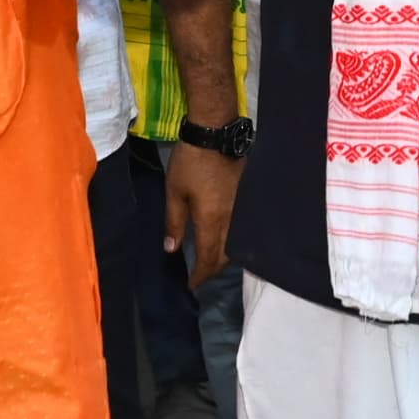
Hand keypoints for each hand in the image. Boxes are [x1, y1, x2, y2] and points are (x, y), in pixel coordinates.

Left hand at [166, 143, 241, 283]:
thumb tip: (171, 250)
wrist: (216, 134)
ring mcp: (242, 208)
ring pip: (237, 243)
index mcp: (212, 220)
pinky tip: (225, 238)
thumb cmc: (191, 162)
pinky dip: (233, 241)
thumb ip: (173, 223)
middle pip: (226, 255)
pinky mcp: (247, 199)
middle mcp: (231, 219)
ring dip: (225, 257)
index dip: (200, 274)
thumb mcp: (174, 192)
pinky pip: (242, 229)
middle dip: (213, 269)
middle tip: (201, 275)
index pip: (208, 257)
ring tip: (212, 260)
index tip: (192, 285)